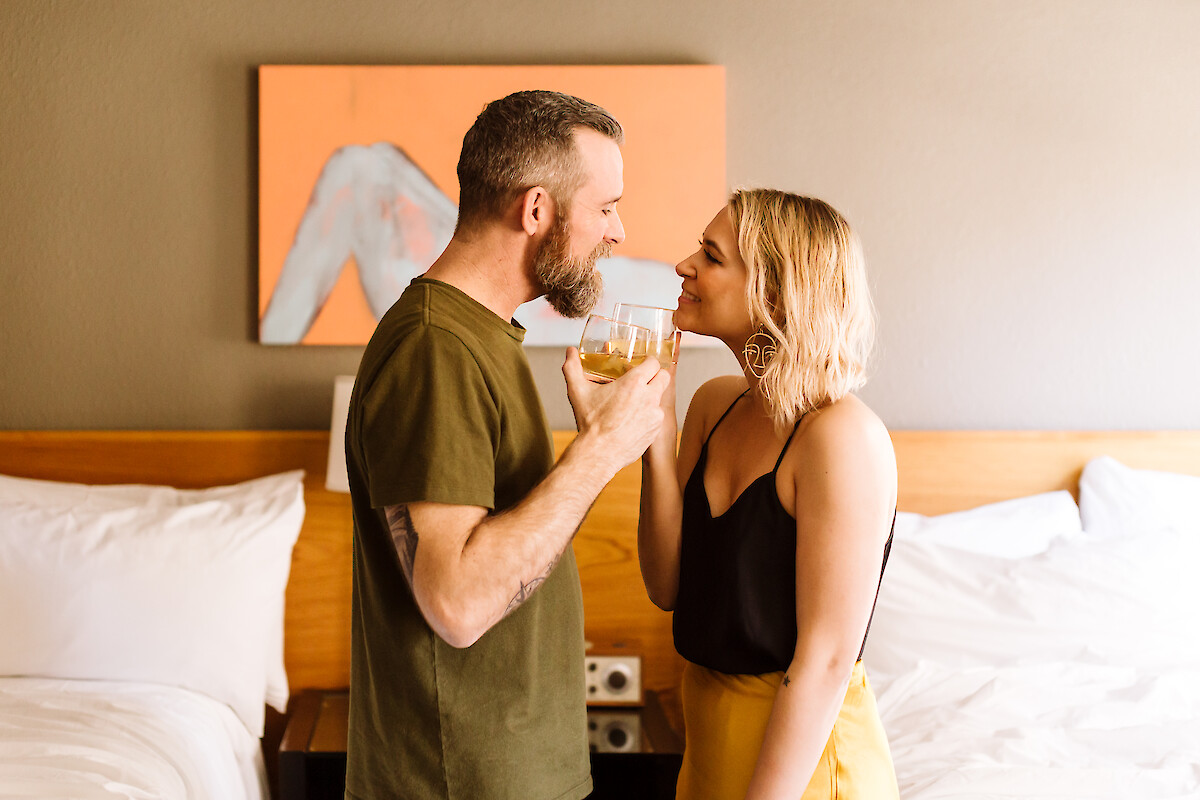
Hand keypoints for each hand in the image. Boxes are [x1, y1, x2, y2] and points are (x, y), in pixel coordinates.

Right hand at [562, 347, 669, 473]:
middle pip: (663, 377)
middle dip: (655, 377)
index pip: (654, 363)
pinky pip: (657, 417)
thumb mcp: (578, 392)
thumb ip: (572, 368)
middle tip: (643, 382)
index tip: (641, 367)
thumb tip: (570, 352)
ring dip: (651, 398)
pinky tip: (634, 420)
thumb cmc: (590, 422)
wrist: (599, 453)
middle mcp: (649, 396)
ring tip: (634, 404)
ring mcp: (655, 414)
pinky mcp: (656, 429)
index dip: (648, 363)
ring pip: (660, 398)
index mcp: (634, 383)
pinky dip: (648, 416)